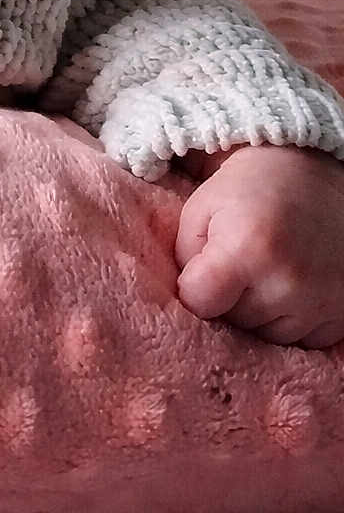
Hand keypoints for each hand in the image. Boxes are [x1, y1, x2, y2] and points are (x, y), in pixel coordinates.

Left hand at [175, 143, 343, 347]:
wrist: (312, 174)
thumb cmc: (250, 187)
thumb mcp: (202, 206)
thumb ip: (184, 257)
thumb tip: (189, 299)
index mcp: (247, 249)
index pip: (200, 303)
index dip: (193, 288)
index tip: (200, 272)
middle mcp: (287, 281)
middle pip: (234, 321)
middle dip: (228, 298)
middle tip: (239, 260)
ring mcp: (320, 300)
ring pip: (267, 335)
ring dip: (260, 310)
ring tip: (266, 268)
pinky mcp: (343, 312)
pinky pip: (302, 339)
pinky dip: (292, 317)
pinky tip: (291, 282)